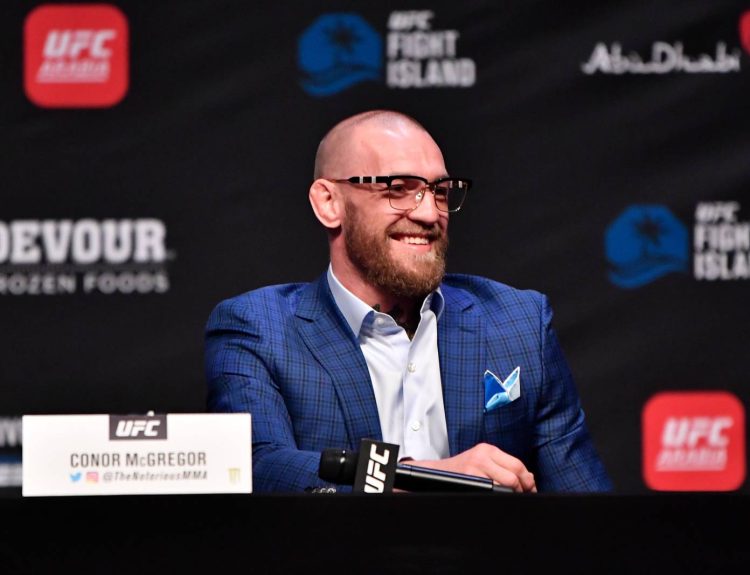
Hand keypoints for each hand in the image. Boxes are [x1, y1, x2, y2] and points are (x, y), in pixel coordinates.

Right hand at [407, 443, 536, 492]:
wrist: (435, 473)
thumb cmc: (460, 470)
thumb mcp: (481, 461)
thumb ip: (502, 466)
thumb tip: (529, 478)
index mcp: (488, 450)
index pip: (517, 464)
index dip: (528, 479)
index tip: (531, 489)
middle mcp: (482, 456)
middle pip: (515, 473)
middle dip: (524, 488)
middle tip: (525, 496)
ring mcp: (476, 467)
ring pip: (507, 483)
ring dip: (514, 493)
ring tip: (512, 498)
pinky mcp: (470, 479)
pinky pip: (494, 490)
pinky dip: (501, 496)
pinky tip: (499, 498)